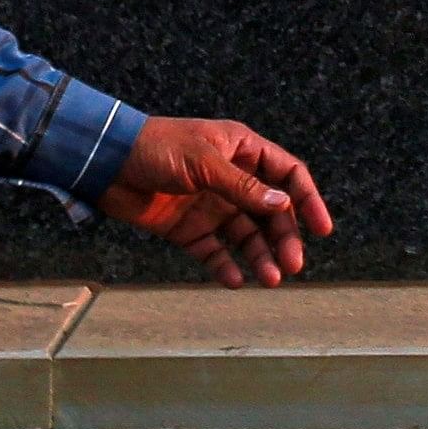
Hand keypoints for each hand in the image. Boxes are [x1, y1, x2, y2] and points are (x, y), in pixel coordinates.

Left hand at [99, 115, 333, 287]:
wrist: (105, 163)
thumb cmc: (156, 148)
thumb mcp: (204, 162)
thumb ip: (242, 187)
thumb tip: (282, 205)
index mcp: (242, 151)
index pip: (287, 175)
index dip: (307, 200)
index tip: (321, 228)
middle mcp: (232, 179)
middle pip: (271, 212)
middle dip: (284, 238)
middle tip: (292, 266)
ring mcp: (210, 205)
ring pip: (246, 235)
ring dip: (260, 256)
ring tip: (269, 280)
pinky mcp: (188, 228)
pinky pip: (214, 251)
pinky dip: (225, 266)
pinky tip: (234, 280)